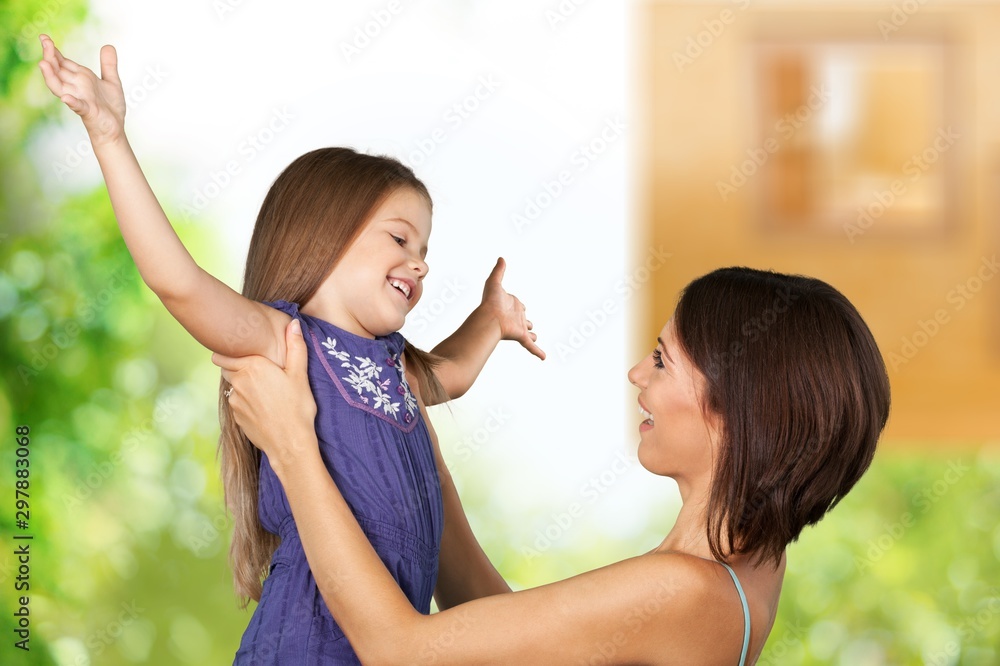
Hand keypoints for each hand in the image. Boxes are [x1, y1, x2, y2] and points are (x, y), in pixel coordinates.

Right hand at [38, 34, 126, 145]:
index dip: (53, 51)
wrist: (115, 129)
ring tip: (43, 63)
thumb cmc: (110, 107)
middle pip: (58, 71)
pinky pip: (78, 106)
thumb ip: (108, 65)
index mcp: (81, 78)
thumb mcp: (112, 82)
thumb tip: (108, 45)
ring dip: (51, 76)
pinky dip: (72, 102)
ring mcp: (80, 99)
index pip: (63, 62)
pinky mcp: (88, 112)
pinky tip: (67, 97)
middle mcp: (76, 87)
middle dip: (50, 57)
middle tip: (44, 41)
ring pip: (60, 87)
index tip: (44, 37)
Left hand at [212, 319, 318, 470]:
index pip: (222, 354)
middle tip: (255, 367)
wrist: (290, 444)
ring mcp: (235, 402)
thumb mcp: (300, 375)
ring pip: (231, 387)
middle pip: (225, 369)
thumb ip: (295, 347)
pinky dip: (245, 402)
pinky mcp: (236, 418)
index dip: (227, 350)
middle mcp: (238, 383)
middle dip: (235, 366)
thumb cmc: (297, 408)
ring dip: (241, 385)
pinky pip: (237, 404)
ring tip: (263, 389)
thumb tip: (293, 323)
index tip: (236, 349)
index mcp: (252, 367)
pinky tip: (263, 406)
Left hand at [480, 257, 544, 360]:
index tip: (520, 305)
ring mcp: (518, 327)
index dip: (519, 304)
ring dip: (531, 335)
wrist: (489, 318)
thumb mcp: (494, 282)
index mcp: (511, 305)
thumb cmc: (489, 301)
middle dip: (526, 321)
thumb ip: (499, 271)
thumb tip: (501, 258)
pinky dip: (538, 352)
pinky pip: (530, 346)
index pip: (518, 304)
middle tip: (526, 324)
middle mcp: (515, 316)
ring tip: (532, 338)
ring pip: (528, 332)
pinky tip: (544, 358)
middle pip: (524, 319)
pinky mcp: (520, 336)